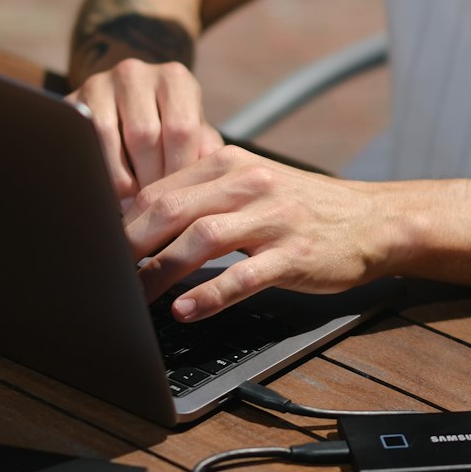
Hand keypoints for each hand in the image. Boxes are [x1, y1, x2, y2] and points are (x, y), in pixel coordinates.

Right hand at [67, 59, 223, 206]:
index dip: (179, 170)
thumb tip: (211, 176)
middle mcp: (135, 73)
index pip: (181, 128)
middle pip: (143, 134)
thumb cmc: (169, 129)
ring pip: (105, 135)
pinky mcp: (70, 100)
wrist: (126, 108)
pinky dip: (94, 170)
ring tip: (130, 206)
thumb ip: (206, 151)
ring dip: (118, 178)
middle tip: (154, 211)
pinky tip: (106, 192)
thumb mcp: (194, 134)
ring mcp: (98, 83)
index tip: (179, 201)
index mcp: (174, 78)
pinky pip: (78, 139)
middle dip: (149, 178)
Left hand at [125, 145, 399, 317]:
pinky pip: (244, 275)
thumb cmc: (303, 209)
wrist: (374, 220)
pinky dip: (210, 293)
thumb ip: (204, 195)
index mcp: (230, 163)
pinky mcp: (294, 254)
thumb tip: (143, 221)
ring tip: (134, 296)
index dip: (122, 218)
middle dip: (130, 243)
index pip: (161, 187)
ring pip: (202, 239)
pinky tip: (186, 309)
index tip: (96, 245)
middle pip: (172, 208)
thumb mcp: (253, 185)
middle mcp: (248, 183)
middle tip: (101, 271)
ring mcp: (273, 218)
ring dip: (160, 269)